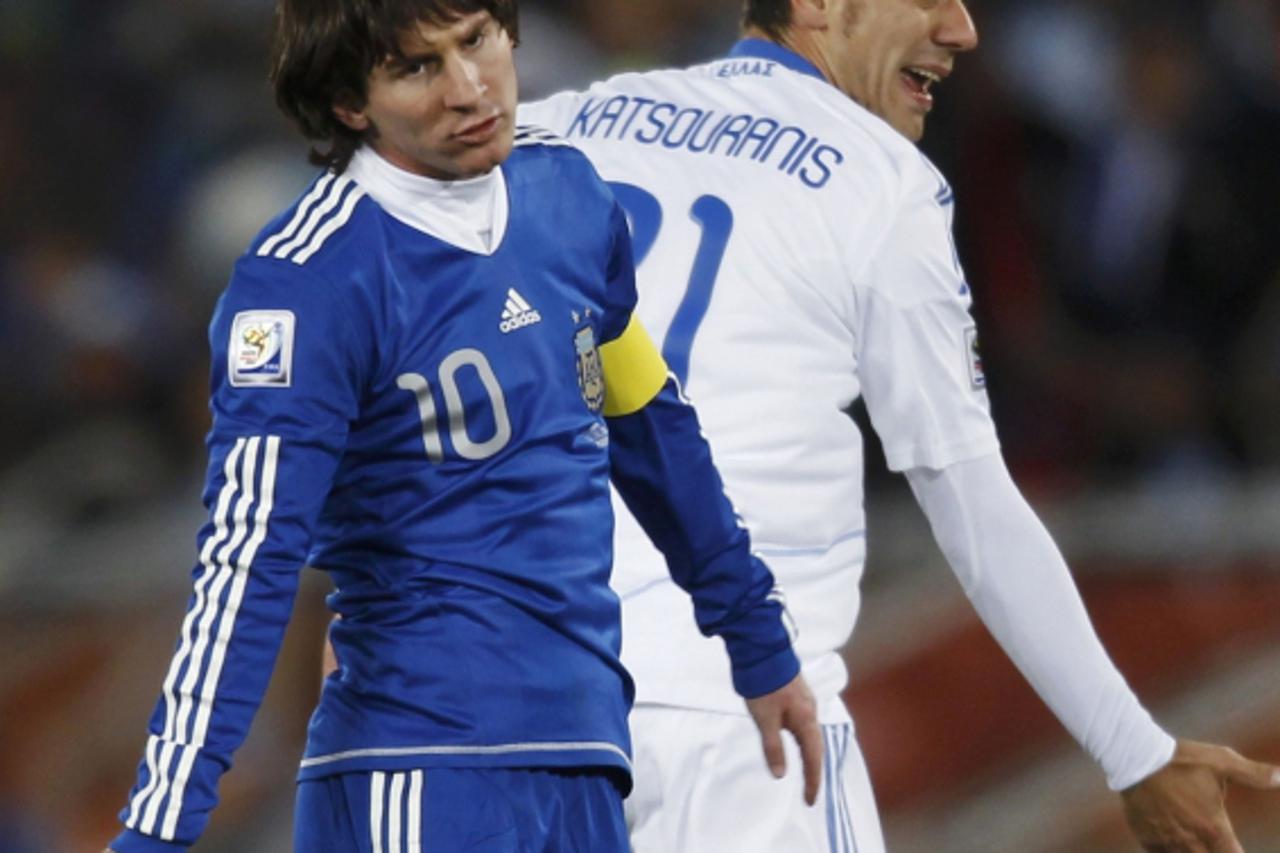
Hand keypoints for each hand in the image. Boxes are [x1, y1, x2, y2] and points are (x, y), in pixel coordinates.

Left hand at [745, 673, 822, 804]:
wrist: (762, 650)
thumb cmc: (764, 685)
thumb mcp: (764, 720)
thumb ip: (773, 747)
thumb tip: (780, 774)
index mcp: (806, 720)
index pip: (813, 758)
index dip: (812, 781)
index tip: (809, 801)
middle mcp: (811, 711)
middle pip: (816, 748)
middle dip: (814, 771)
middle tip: (809, 792)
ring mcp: (806, 702)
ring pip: (811, 736)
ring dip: (810, 756)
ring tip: (806, 772)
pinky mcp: (797, 694)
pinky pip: (805, 725)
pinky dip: (804, 741)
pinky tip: (797, 742)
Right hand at [1120, 739, 1279, 850]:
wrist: (1135, 756)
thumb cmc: (1181, 759)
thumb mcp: (1221, 762)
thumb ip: (1254, 774)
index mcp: (1213, 829)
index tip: (1237, 849)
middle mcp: (1191, 842)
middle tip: (1215, 844)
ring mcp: (1166, 842)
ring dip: (1192, 852)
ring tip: (1196, 844)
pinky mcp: (1146, 838)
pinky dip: (1168, 850)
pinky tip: (1173, 842)